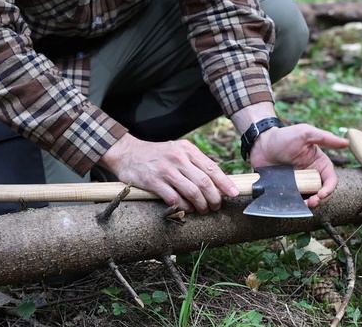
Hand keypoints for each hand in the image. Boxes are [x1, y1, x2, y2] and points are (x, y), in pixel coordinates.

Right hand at [99, 133, 239, 213]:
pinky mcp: (153, 181)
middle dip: (214, 198)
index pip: (211, 167)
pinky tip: (186, 210)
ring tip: (203, 210)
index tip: (234, 193)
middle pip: (204, 182)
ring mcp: (165, 170)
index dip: (224, 183)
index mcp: (187, 149)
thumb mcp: (177, 151)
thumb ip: (194, 163)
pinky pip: (174, 198)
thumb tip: (216, 181)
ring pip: (192, 192)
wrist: (127, 153)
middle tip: (216, 207)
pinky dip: (183, 207)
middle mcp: (178, 158)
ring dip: (201, 205)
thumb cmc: (156, 155)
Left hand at [248, 124, 348, 206]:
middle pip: (320, 192)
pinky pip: (292, 199)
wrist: (260, 144)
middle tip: (312, 202)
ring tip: (303, 205)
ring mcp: (298, 183)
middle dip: (319, 200)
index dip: (329, 189)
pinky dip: (294, 204)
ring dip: (308, 204)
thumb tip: (346, 143)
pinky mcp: (286, 188)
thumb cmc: (284, 137)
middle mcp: (310, 175)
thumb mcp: (305, 134)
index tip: (322, 194)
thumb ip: (325, 138)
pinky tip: (292, 205)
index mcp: (319, 164)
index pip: (330, 180)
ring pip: (308, 198)